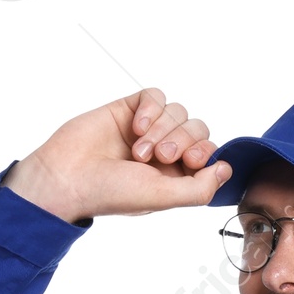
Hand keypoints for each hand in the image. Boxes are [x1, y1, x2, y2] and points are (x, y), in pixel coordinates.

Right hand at [6, 90, 228, 223]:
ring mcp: (147, 129)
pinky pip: (156, 95)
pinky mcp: (130, 109)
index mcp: (174, 176)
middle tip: (157, 157)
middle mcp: (163, 151)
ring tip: (137, 149)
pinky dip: (151, 108)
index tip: (190, 161)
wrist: (68, 176)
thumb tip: (226, 169)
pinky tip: (136, 126)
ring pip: (177, 111)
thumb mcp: (163, 197)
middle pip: (196, 128)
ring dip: (161, 128)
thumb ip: (199, 188)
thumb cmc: (111, 193)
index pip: (207, 152)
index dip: (204, 151)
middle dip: (181, 140)